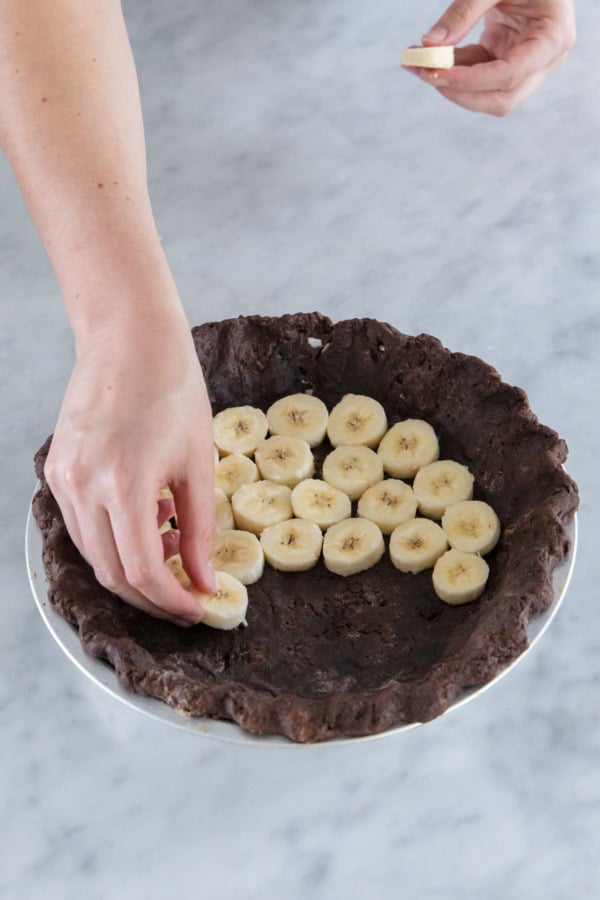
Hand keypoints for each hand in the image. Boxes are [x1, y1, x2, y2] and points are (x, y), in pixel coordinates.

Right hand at [45, 316, 215, 625]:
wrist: (131, 340)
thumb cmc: (173, 392)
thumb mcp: (198, 465)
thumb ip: (200, 531)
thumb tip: (203, 581)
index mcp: (124, 484)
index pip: (143, 571)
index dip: (171, 601)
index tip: (196, 609)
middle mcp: (83, 486)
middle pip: (112, 573)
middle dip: (152, 595)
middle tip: (185, 598)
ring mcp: (63, 478)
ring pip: (93, 554)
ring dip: (132, 568)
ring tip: (172, 546)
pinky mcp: (55, 469)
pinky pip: (80, 526)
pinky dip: (112, 538)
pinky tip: (146, 520)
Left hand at [404, 0, 574, 114]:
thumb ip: (464, 11)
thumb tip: (430, 43)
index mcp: (553, 38)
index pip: (509, 75)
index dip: (471, 80)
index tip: (435, 71)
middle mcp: (545, 60)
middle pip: (501, 98)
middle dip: (459, 92)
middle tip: (422, 72)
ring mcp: (526, 64)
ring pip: (487, 95)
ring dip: (450, 84)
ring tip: (416, 61)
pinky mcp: (506, 61)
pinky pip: (477, 77)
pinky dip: (451, 70)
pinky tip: (426, 56)